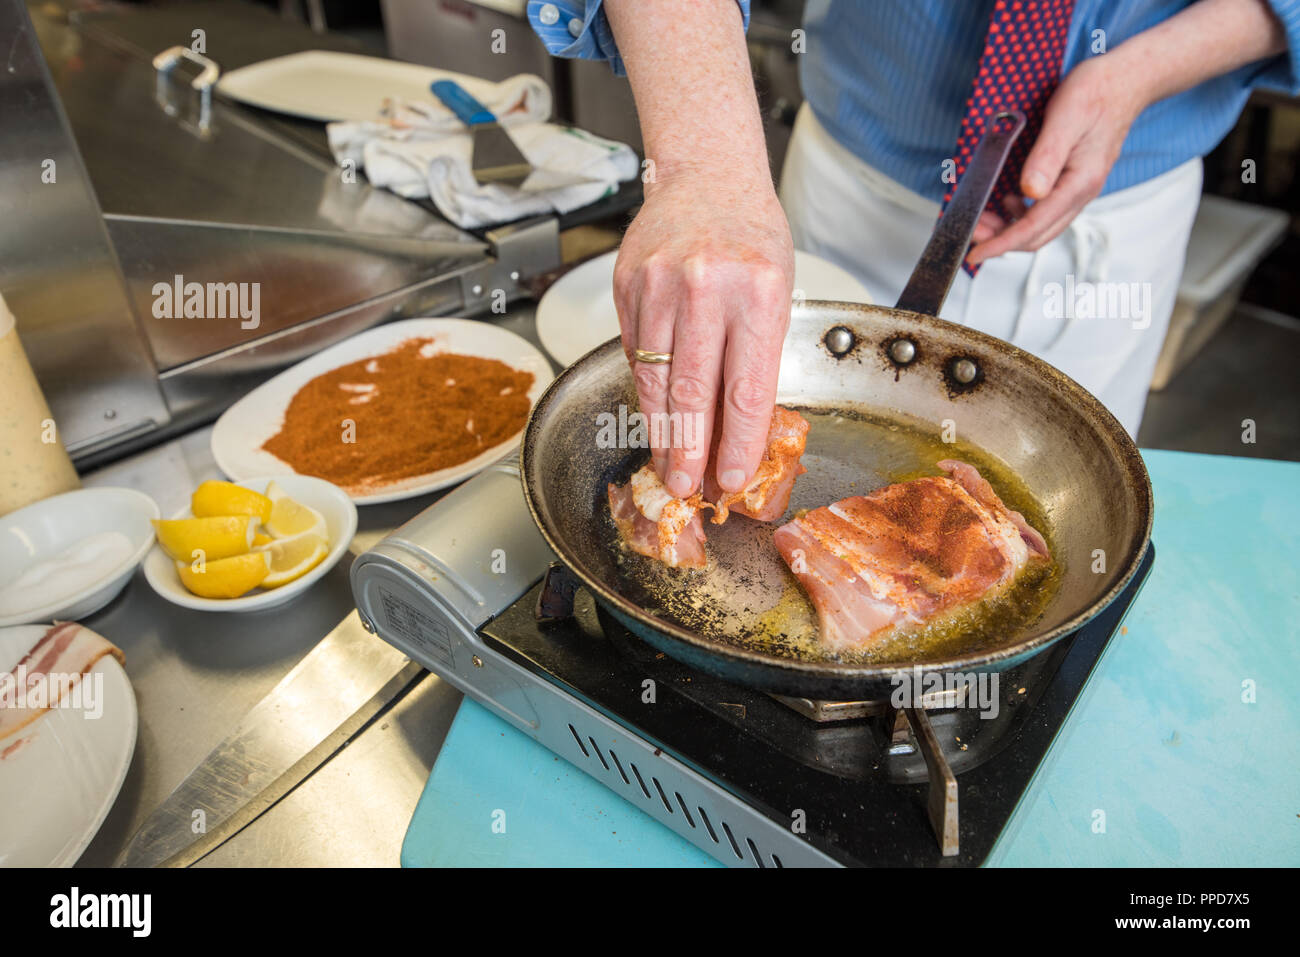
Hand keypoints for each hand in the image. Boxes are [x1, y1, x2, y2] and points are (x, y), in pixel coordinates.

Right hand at [613, 167, 793, 498]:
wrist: (707, 175)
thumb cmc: (752, 236)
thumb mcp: (776, 290)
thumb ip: (755, 356)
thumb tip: (735, 433)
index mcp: (760, 291)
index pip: (746, 389)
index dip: (737, 444)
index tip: (731, 479)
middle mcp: (708, 287)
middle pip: (693, 392)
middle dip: (689, 450)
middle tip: (686, 487)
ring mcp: (661, 284)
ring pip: (655, 378)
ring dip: (661, 431)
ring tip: (666, 464)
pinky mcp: (628, 284)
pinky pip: (636, 352)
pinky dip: (647, 388)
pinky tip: (656, 411)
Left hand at [967, 53, 1148, 265]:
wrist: (1125, 80)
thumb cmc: (1098, 92)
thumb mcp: (1066, 118)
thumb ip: (1046, 157)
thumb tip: (1030, 192)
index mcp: (1078, 182)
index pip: (1033, 227)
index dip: (1001, 244)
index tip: (975, 254)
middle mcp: (1080, 192)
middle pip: (1036, 235)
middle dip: (999, 239)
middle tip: (969, 231)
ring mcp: (1077, 189)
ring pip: (1039, 226)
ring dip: (1008, 228)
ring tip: (982, 218)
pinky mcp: (1071, 182)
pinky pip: (1044, 211)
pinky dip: (1020, 215)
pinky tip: (1006, 200)